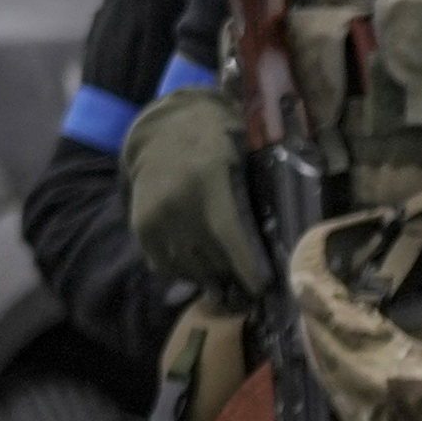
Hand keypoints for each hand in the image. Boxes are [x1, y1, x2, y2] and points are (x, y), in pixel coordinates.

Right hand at [120, 87, 269, 295]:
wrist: (163, 132)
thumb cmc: (216, 144)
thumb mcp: (242, 159)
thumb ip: (253, 197)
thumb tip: (280, 244)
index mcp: (210, 182)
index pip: (231, 237)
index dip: (248, 268)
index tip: (263, 288)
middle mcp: (179, 204)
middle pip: (213, 259)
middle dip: (233, 276)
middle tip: (248, 284)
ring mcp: (156, 218)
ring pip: (189, 269)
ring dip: (209, 277)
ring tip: (224, 277)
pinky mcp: (141, 228)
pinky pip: (164, 266)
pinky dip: (184, 271)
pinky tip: (198, 263)